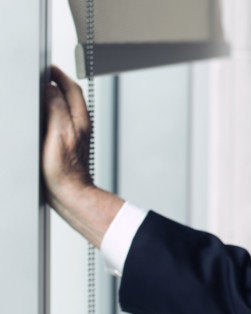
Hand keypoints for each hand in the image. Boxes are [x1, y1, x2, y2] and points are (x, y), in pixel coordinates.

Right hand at [42, 66, 91, 198]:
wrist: (69, 193)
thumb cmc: (65, 169)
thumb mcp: (59, 132)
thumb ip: (56, 108)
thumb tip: (51, 88)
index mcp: (79, 119)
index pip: (72, 89)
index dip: (59, 75)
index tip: (47, 67)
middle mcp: (78, 125)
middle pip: (69, 97)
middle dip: (57, 83)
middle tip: (42, 75)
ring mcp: (72, 134)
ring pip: (63, 108)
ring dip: (52, 97)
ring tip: (39, 91)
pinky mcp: (64, 144)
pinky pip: (57, 121)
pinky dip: (49, 113)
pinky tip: (39, 116)